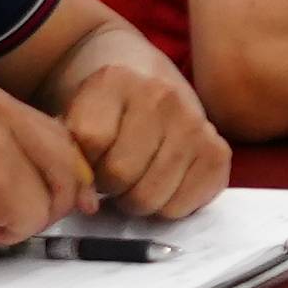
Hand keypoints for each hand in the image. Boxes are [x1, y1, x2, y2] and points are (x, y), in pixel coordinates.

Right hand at [0, 79, 99, 255]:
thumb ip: (5, 149)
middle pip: (65, 168)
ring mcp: (0, 147)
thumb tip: (59, 181)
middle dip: (46, 204)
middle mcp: (0, 113)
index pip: (59, 139)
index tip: (66, 201)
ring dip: (14, 224)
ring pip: (47, 200)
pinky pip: (26, 223)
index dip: (66, 177)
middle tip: (5, 221)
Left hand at [51, 44, 232, 216]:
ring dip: (135, 199)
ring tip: (135, 179)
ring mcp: (195, 124)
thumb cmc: (105, 107)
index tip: (89, 155)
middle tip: (112, 174)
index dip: (82, 159)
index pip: (90, 139)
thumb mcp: (75, 112)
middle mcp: (162, 96)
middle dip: (108, 184)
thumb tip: (87, 202)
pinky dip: (164, 207)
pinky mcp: (218, 153)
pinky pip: (179, 208)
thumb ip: (70, 151)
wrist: (147, 80)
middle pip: (120, 172)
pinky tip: (161, 183)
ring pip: (149, 197)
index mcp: (118, 78)